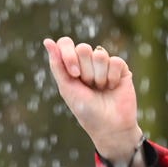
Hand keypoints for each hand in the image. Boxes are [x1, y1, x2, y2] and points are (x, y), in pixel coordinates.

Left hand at [44, 36, 143, 166]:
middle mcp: (87, 62)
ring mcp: (104, 64)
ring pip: (100, 55)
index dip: (69, 55)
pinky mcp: (121, 68)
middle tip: (87, 85)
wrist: (108, 125)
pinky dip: (112, 78)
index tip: (74, 74)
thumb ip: (57, 64)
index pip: (66, 43)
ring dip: (98, 77)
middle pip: (83, 48)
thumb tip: (47, 41)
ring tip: (100, 88)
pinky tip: (112, 87)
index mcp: (71, 65)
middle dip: (84, 71)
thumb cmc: (85, 109)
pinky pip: (115, 61)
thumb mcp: (67, 88)